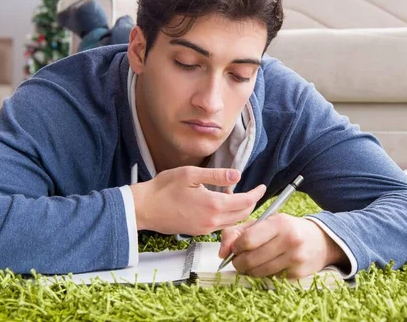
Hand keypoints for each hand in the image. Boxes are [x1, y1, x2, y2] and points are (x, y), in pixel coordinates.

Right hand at [129, 166, 265, 234]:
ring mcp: (205, 228)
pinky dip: (227, 215)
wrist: (143, 208)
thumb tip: (237, 175)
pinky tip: (219, 202)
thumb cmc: (163, 189)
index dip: (256, 194)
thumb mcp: (191, 175)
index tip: (262, 187)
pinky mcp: (198, 232)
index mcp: (213, 205)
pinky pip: (220, 224)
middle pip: (242, 214)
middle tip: (254, 190)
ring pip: (232, 221)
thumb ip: (217, 176)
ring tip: (234, 194)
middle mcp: (212, 221)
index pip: (246, 202)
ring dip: (239, 209)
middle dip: (251, 202)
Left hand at [218, 214, 347, 278]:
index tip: (235, 248)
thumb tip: (222, 251)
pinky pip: (270, 278)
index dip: (235, 247)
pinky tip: (268, 266)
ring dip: (249, 271)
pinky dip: (264, 275)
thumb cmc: (287, 229)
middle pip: (250, 259)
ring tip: (252, 262)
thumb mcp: (266, 222)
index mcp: (279, 222)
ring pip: (258, 272)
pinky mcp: (298, 273)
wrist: (320, 241)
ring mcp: (294, 258)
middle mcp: (289, 239)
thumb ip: (239, 231)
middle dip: (238, 262)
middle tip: (239, 260)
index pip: (247, 240)